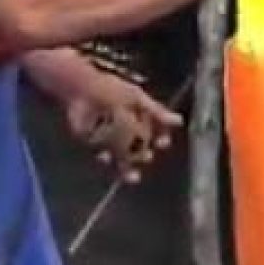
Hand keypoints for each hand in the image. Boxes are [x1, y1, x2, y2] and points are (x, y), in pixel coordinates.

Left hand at [64, 73, 181, 183]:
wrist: (84, 88)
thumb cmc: (112, 89)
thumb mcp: (136, 97)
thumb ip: (156, 111)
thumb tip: (179, 121)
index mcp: (142, 120)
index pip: (157, 134)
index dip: (161, 139)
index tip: (163, 142)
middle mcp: (129, 132)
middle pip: (140, 149)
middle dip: (144, 154)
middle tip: (147, 156)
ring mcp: (112, 140)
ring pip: (123, 158)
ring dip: (128, 168)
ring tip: (134, 176)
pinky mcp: (96, 144)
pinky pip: (103, 156)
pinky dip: (105, 159)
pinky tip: (106, 158)